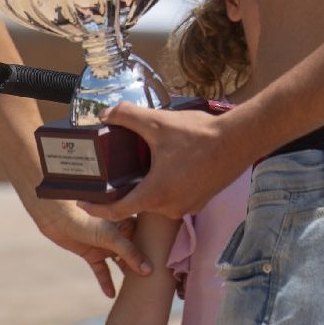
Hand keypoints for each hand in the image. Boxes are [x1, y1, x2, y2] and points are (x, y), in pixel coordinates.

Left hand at [25, 197, 147, 297]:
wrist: (55, 215)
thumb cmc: (84, 219)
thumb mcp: (111, 237)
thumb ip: (130, 253)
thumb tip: (148, 271)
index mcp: (126, 224)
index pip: (145, 238)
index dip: (155, 249)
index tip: (169, 263)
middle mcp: (118, 234)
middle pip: (134, 252)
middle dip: (142, 265)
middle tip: (156, 282)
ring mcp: (104, 245)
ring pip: (119, 262)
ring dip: (126, 274)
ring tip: (137, 291)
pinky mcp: (91, 253)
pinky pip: (101, 270)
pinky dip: (105, 282)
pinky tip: (111, 295)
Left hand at [90, 104, 243, 225]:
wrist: (240, 140)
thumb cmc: (200, 135)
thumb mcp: (159, 122)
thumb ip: (128, 116)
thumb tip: (106, 113)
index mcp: (155, 194)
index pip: (116, 211)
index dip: (96, 208)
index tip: (83, 202)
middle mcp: (170, 207)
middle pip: (138, 203)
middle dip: (128, 187)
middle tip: (122, 170)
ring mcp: (188, 207)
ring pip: (159, 199)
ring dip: (152, 185)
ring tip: (152, 162)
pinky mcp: (201, 202)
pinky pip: (177, 197)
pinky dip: (170, 185)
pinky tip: (175, 164)